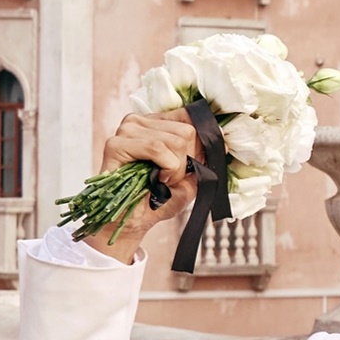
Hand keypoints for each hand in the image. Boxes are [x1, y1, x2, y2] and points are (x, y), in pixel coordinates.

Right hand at [87, 107, 201, 262]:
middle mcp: (139, 121)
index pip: (189, 117)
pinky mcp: (116, 144)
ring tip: (162, 181)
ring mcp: (126, 130)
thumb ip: (204, 155)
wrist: (135, 222)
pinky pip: (157, 147)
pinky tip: (156, 180)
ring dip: (176, 169)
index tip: (193, 165)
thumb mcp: (190, 174)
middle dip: (186, 162)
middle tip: (170, 178)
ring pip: (175, 140)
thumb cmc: (160, 198)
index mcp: (156, 123)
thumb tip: (224, 143)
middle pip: (186, 130)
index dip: (199, 144)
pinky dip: (166, 168)